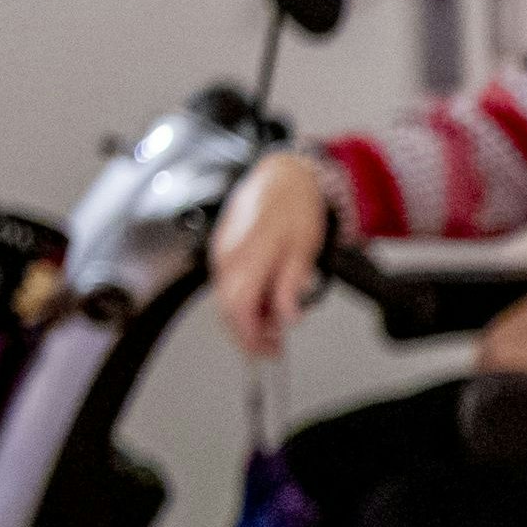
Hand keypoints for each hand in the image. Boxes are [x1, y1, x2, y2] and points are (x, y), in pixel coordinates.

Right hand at [209, 150, 331, 357]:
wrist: (283, 175)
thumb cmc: (296, 206)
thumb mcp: (305, 248)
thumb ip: (292, 283)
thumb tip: (288, 317)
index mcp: (249, 255)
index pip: (238, 309)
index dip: (251, 337)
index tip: (269, 351)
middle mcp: (228, 255)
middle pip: (228, 309)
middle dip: (250, 334)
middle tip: (275, 345)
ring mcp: (221, 252)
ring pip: (227, 298)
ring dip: (249, 317)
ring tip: (275, 321)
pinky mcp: (222, 249)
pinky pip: (227, 283)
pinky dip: (244, 299)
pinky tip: (265, 300)